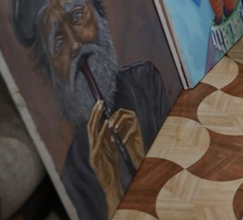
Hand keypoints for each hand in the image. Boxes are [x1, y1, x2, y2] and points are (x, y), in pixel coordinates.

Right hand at [87, 100, 121, 215]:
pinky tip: (108, 123)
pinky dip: (103, 132)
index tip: (101, 104)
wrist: (109, 182)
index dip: (96, 115)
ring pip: (93, 132)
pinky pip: (99, 142)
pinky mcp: (96, 157)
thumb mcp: (110, 150)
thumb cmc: (110, 167)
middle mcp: (92, 146)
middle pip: (91, 127)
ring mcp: (93, 151)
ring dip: (98, 119)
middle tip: (100, 101)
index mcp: (96, 144)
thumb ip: (109, 139)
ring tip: (102, 108)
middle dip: (95, 113)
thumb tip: (110, 127)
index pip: (94, 127)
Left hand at [109, 108, 144, 169]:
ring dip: (119, 123)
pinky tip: (123, 142)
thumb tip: (100, 122)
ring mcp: (135, 123)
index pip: (116, 112)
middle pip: (120, 111)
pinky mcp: (138, 130)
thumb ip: (111, 126)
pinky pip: (132, 129)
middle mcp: (131, 118)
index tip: (107, 124)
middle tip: (110, 126)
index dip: (110, 117)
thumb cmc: (123, 141)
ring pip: (125, 117)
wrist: (134, 152)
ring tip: (115, 131)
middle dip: (114, 118)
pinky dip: (126, 136)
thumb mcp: (116, 133)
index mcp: (125, 117)